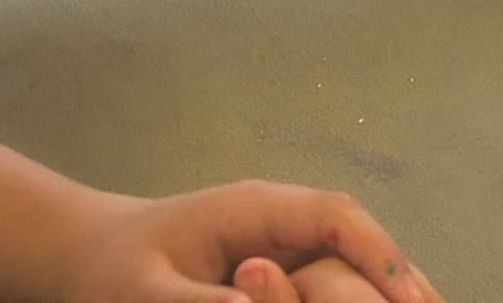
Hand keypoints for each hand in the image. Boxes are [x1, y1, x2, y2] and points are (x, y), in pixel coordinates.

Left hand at [55, 180, 442, 302]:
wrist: (97, 256)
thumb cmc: (116, 270)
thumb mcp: (146, 292)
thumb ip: (199, 302)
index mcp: (252, 208)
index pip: (333, 215)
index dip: (376, 252)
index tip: (404, 294)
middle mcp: (280, 220)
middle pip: (359, 238)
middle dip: (398, 275)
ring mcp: (285, 243)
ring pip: (356, 259)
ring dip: (391, 286)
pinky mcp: (283, 269)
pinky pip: (338, 277)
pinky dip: (368, 295)